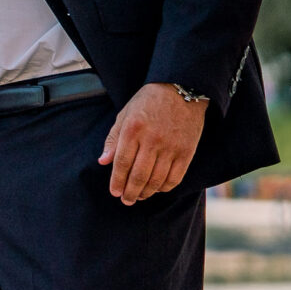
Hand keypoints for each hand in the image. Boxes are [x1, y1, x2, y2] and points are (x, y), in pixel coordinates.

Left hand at [98, 82, 206, 204]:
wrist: (182, 89)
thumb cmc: (148, 102)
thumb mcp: (125, 115)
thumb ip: (113, 139)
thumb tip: (103, 161)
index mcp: (133, 130)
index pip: (122, 163)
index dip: (117, 181)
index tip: (114, 192)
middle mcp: (152, 140)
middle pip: (139, 175)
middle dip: (130, 192)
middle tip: (126, 200)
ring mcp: (171, 146)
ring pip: (157, 179)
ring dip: (146, 192)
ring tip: (140, 196)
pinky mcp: (187, 151)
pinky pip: (175, 176)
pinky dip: (165, 187)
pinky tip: (157, 188)